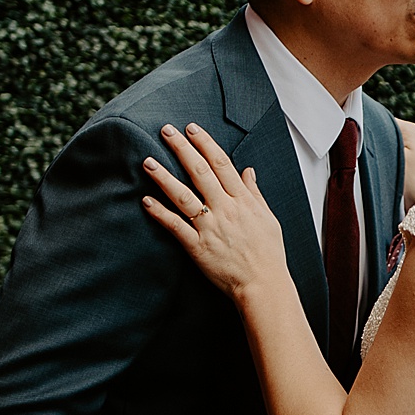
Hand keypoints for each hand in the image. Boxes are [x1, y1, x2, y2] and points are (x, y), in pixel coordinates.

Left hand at [143, 124, 289, 300]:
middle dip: (182, 149)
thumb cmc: (268, 254)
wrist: (264, 285)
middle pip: (200, 173)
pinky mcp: (198, 247)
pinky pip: (176, 227)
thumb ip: (254, 193)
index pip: (222, 164)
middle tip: (166, 131)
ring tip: (148, 161)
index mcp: (243, 201)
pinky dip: (160, 213)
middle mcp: (226, 210)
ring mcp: (210, 228)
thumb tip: (248, 171)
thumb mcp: (268, 218)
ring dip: (164, 178)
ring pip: (184, 196)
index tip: (192, 129)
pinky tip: (146, 200)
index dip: (205, 143)